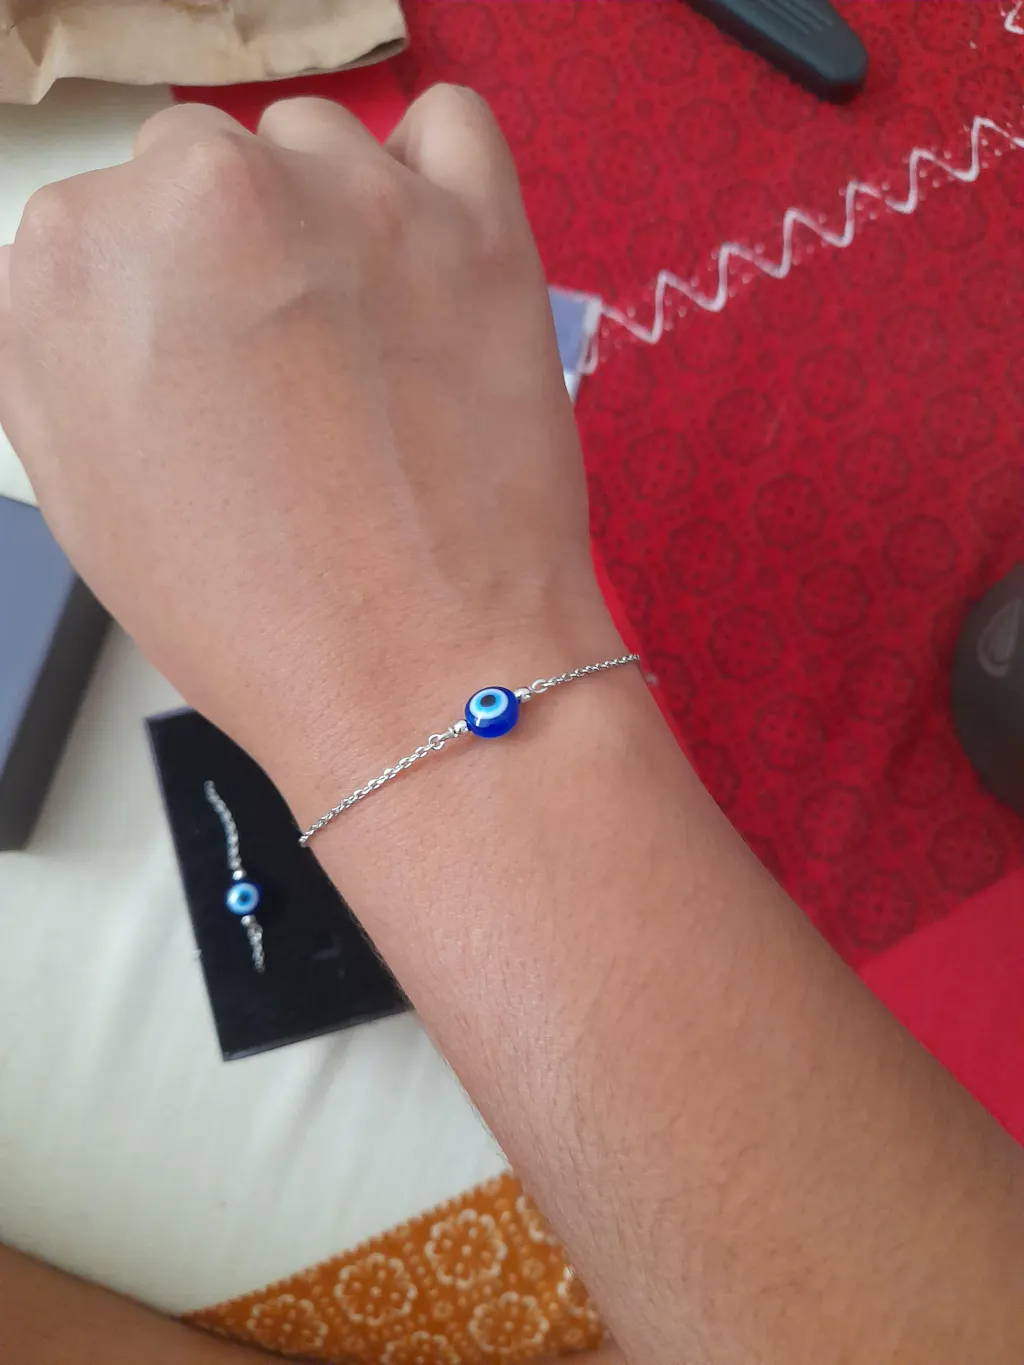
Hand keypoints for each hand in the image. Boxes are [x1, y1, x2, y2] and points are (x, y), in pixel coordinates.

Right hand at [0, 88, 615, 781]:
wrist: (417, 679)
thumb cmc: (252, 616)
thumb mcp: (84, 492)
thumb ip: (59, 351)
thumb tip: (91, 292)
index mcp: (70, 267)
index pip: (96, 225)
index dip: (155, 308)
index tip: (199, 361)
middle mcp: (194, 198)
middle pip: (195, 167)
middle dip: (229, 256)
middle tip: (283, 365)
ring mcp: (345, 198)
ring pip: (314, 146)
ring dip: (327, 222)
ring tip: (364, 346)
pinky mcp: (475, 221)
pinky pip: (448, 128)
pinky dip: (436, 178)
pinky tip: (426, 259)